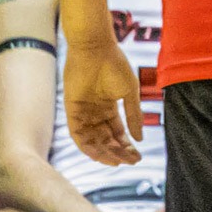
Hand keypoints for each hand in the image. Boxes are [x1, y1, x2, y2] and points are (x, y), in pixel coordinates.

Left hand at [63, 38, 144, 165]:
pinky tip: (99, 155)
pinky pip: (78, 134)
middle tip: (130, 162)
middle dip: (118, 151)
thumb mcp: (129, 92)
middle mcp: (95, 113)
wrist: (95, 49)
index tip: (137, 156)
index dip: (127, 145)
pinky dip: (87, 146)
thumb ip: (133, 115)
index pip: (118, 132)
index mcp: (109, 107)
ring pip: (93, 140)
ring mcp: (83, 112)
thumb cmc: (115, 65)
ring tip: (117, 162)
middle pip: (106, 139)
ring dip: (104, 152)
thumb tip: (140, 138)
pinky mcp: (71, 111)